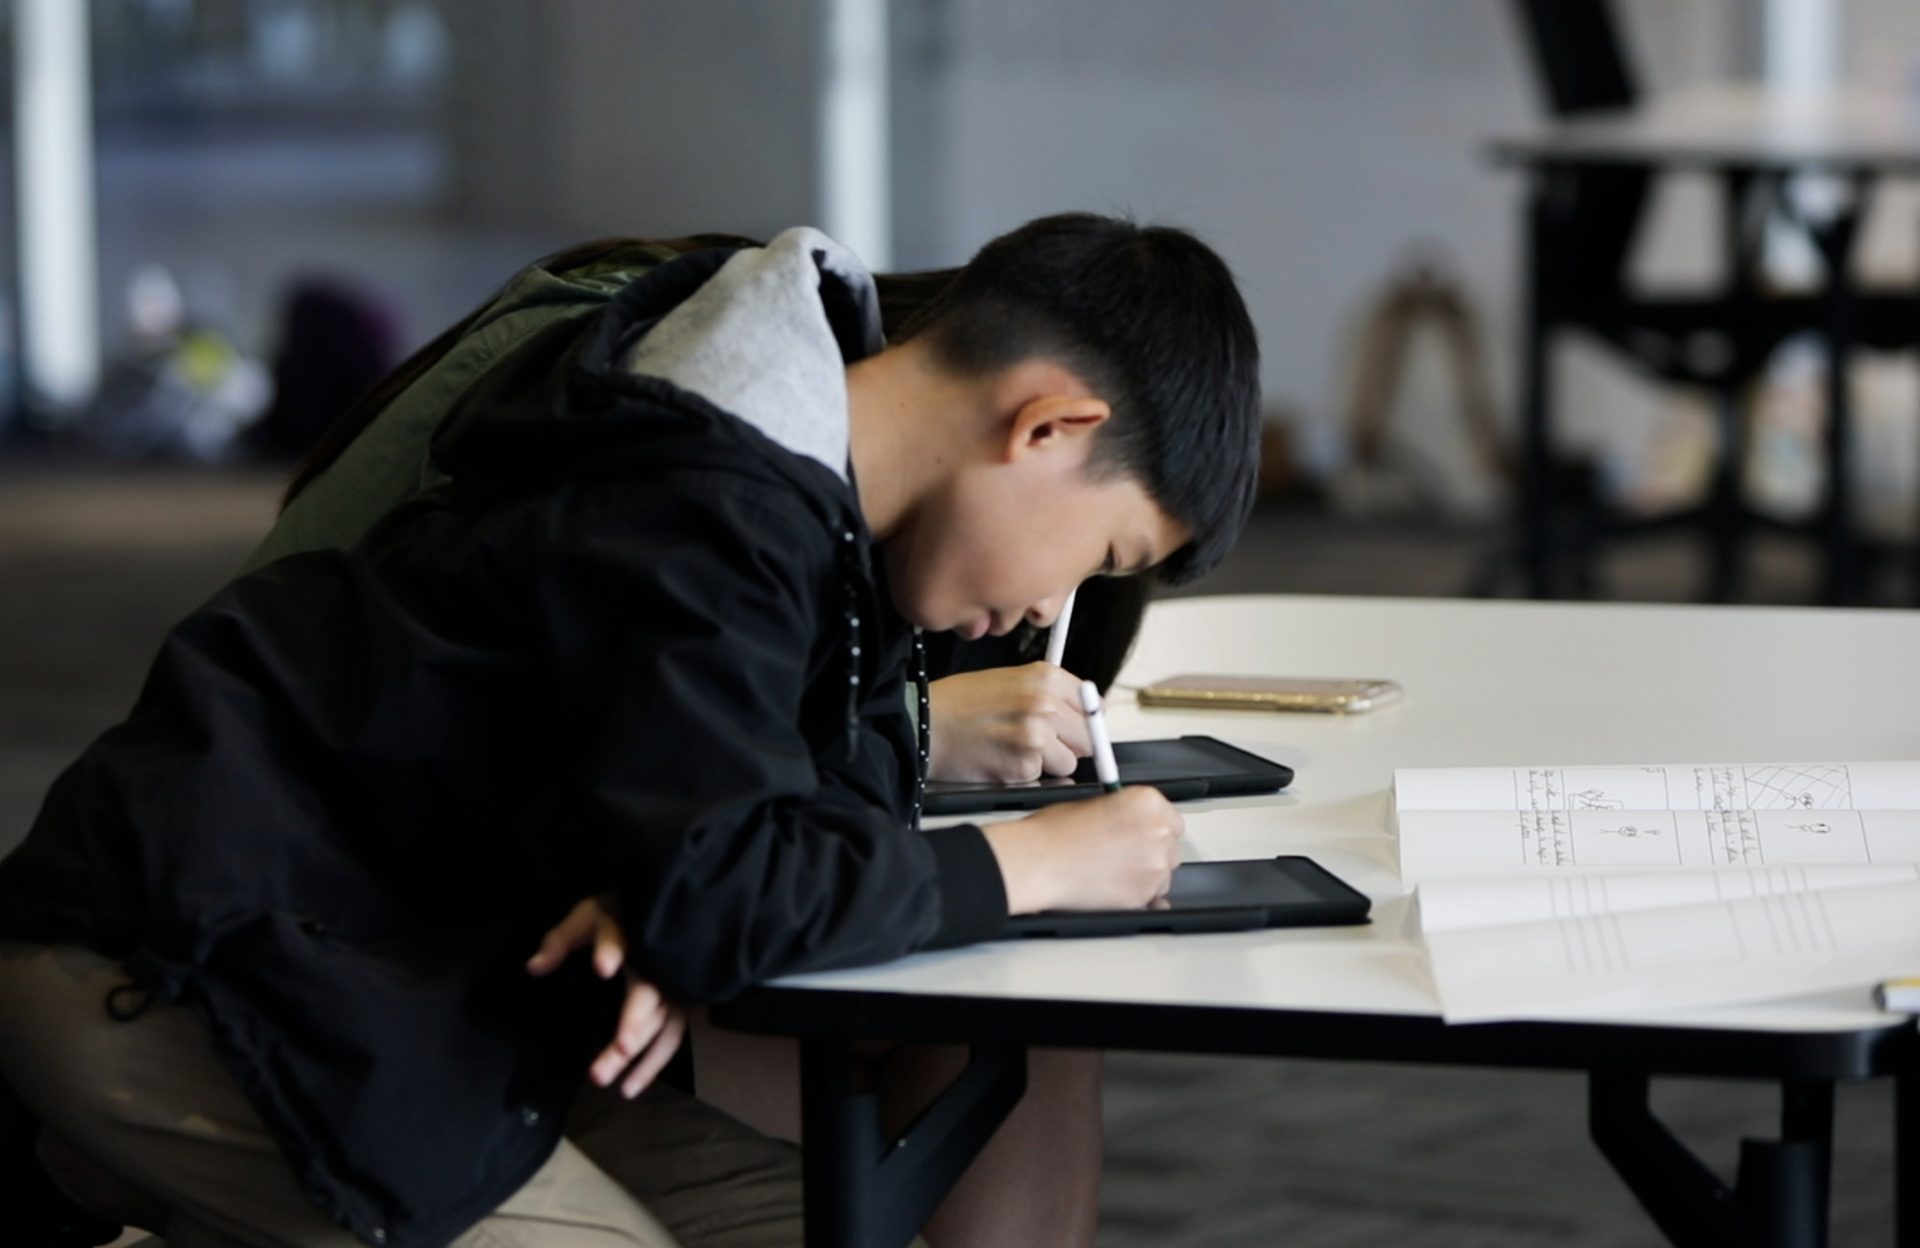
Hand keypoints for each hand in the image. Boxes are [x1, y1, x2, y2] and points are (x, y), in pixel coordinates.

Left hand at [527, 896, 687, 1098]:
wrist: (653, 912)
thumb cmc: (613, 917)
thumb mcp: (583, 920)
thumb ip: (559, 942)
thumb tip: (534, 967)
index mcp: (628, 932)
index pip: (618, 940)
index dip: (611, 952)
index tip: (602, 967)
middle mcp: (657, 962)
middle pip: (646, 997)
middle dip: (628, 1031)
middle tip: (599, 1070)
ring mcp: (671, 986)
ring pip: (661, 1025)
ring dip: (638, 1059)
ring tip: (607, 1082)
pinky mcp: (677, 1005)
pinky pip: (671, 1038)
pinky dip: (653, 1065)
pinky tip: (629, 1087)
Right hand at [926, 663, 1092, 782]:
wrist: (923, 725)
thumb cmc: (960, 704)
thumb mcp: (1010, 681)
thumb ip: (1050, 696)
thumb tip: (1085, 719)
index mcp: (1046, 677)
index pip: (1094, 706)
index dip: (1079, 720)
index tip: (1067, 726)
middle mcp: (1045, 704)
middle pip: (1088, 737)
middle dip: (1068, 744)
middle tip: (1036, 742)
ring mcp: (1036, 737)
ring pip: (1068, 762)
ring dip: (1047, 764)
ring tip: (1013, 750)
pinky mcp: (1023, 768)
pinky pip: (1042, 779)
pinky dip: (1024, 777)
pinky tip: (1000, 761)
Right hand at [981, 787, 1183, 913]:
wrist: (1037, 862)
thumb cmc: (1053, 833)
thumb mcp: (1093, 804)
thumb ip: (1123, 812)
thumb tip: (1131, 824)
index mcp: (1146, 802)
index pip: (1171, 818)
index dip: (1153, 828)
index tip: (1142, 834)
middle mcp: (1157, 832)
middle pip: (1170, 846)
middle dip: (1150, 852)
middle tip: (1123, 855)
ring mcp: (1154, 866)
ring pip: (1163, 874)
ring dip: (1145, 875)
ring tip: (1112, 872)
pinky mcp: (1144, 895)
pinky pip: (1152, 899)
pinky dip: (1138, 896)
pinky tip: (1113, 887)